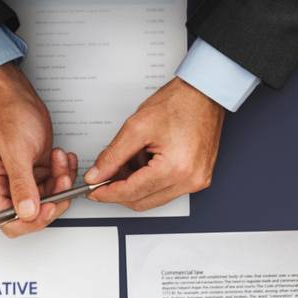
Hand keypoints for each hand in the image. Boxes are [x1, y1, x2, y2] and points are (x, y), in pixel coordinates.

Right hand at [0, 63, 79, 236]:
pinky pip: (57, 187)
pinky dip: (64, 175)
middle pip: (33, 215)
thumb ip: (22, 184)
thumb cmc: (9, 118)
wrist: (19, 100)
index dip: (31, 220)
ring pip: (49, 201)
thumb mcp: (16, 151)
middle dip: (53, 199)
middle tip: (61, 179)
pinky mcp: (38, 176)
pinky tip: (63, 159)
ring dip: (61, 183)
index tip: (48, 206)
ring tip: (60, 161)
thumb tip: (27, 212)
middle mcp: (5, 188)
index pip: (8, 222)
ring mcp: (23, 183)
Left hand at [87, 77, 225, 210]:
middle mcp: (190, 180)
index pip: (133, 192)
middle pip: (143, 201)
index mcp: (176, 169)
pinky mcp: (198, 178)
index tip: (93, 190)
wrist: (204, 96)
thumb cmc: (179, 104)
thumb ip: (113, 155)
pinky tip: (144, 163)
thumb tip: (98, 174)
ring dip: (135, 186)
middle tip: (103, 177)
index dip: (107, 193)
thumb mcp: (137, 126)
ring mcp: (196, 181)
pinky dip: (150, 181)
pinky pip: (167, 190)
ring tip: (127, 162)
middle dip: (119, 191)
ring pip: (154, 198)